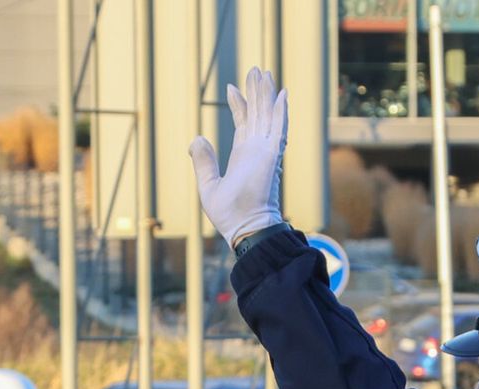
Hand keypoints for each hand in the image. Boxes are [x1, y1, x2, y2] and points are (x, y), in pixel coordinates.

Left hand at [189, 66, 287, 248]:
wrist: (245, 229)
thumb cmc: (230, 215)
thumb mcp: (208, 186)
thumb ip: (203, 162)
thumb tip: (196, 139)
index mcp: (243, 158)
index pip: (244, 125)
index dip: (239, 106)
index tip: (232, 88)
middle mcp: (256, 152)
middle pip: (258, 115)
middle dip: (256, 92)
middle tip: (255, 70)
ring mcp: (265, 152)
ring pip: (267, 115)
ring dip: (266, 94)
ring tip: (264, 72)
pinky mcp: (270, 155)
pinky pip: (278, 128)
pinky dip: (280, 111)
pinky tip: (282, 93)